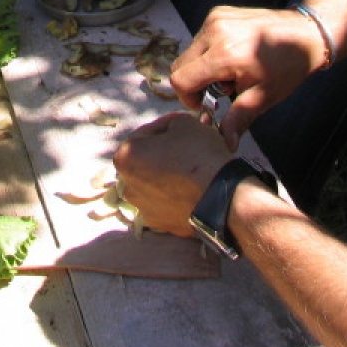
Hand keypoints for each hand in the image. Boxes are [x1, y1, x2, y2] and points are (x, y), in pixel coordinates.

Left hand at [115, 113, 235, 235]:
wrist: (221, 196)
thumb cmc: (198, 154)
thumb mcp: (184, 122)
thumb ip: (170, 122)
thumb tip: (172, 129)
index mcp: (125, 156)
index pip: (145, 133)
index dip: (165, 126)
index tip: (181, 125)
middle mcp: (126, 185)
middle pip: (146, 160)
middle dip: (163, 152)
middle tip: (185, 146)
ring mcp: (142, 207)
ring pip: (154, 183)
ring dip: (167, 174)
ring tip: (189, 168)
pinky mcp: (160, 224)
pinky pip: (165, 203)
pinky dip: (174, 195)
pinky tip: (190, 188)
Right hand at [169, 5, 327, 135]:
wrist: (307, 33)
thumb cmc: (288, 67)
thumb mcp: (263, 97)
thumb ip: (238, 120)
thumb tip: (226, 143)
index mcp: (223, 54)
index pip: (181, 79)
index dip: (188, 98)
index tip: (206, 105)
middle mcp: (214, 32)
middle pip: (181, 65)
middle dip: (195, 84)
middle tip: (221, 92)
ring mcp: (215, 18)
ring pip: (190, 51)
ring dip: (202, 67)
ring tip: (231, 73)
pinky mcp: (219, 12)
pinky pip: (201, 38)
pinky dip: (210, 52)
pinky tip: (233, 57)